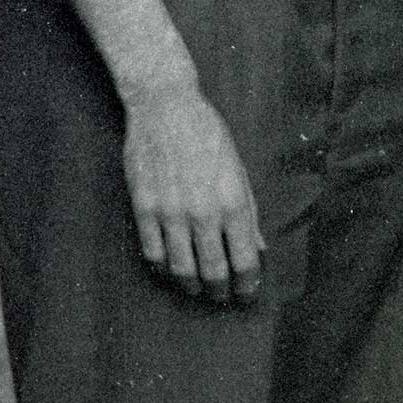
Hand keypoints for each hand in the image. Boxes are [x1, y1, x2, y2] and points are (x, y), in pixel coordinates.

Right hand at [121, 79, 265, 302]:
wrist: (165, 106)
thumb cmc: (208, 135)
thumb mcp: (239, 169)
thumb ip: (249, 211)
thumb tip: (258, 247)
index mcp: (233, 202)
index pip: (245, 260)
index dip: (248, 283)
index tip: (248, 291)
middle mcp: (203, 213)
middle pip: (213, 272)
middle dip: (221, 291)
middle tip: (222, 296)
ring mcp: (170, 213)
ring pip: (181, 268)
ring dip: (191, 285)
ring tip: (196, 288)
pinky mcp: (143, 208)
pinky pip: (152, 253)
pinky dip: (162, 268)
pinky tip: (169, 269)